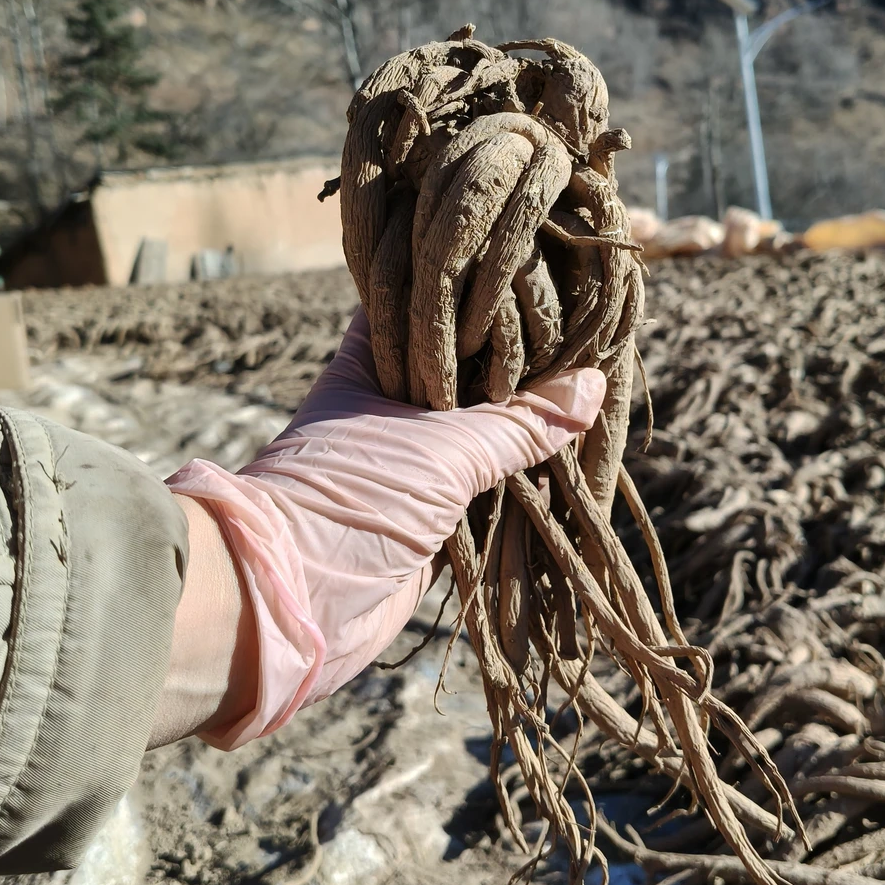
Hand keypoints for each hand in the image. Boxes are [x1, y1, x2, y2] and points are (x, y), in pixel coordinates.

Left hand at [164, 308, 605, 749]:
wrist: (291, 604)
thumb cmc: (351, 500)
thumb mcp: (443, 449)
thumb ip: (518, 421)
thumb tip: (593, 385)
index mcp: (369, 362)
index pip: (426, 307)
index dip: (477, 294)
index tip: (535, 281)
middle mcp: (385, 403)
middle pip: (461, 371)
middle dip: (514, 366)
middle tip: (578, 340)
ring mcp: (404, 458)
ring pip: (474, 430)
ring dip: (520, 426)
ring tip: (584, 393)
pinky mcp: (422, 511)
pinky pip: (480, 483)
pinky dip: (516, 476)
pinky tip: (564, 457)